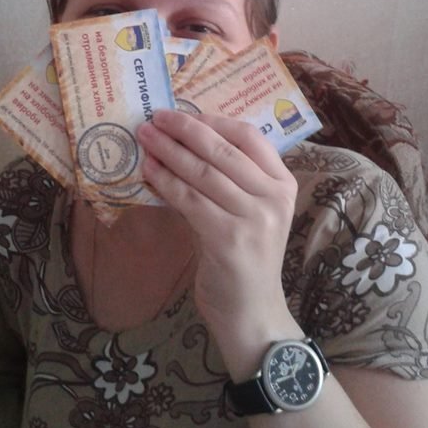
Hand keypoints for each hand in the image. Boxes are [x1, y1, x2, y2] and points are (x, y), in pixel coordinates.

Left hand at [137, 110, 300, 375]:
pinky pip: (190, 200)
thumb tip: (183, 142)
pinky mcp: (229, 239)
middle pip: (223, 150)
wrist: (252, 313)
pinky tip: (148, 171)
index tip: (182, 114)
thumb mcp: (248, 212)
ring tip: (145, 138)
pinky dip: (166, 181)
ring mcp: (254, 218)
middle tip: (155, 118)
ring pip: (203, 172)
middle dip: (184, 130)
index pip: (250, 137)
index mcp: (283, 184)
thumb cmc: (244, 258)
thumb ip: (229, 180)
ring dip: (169, 152)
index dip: (214, 121)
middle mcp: (274, 197)